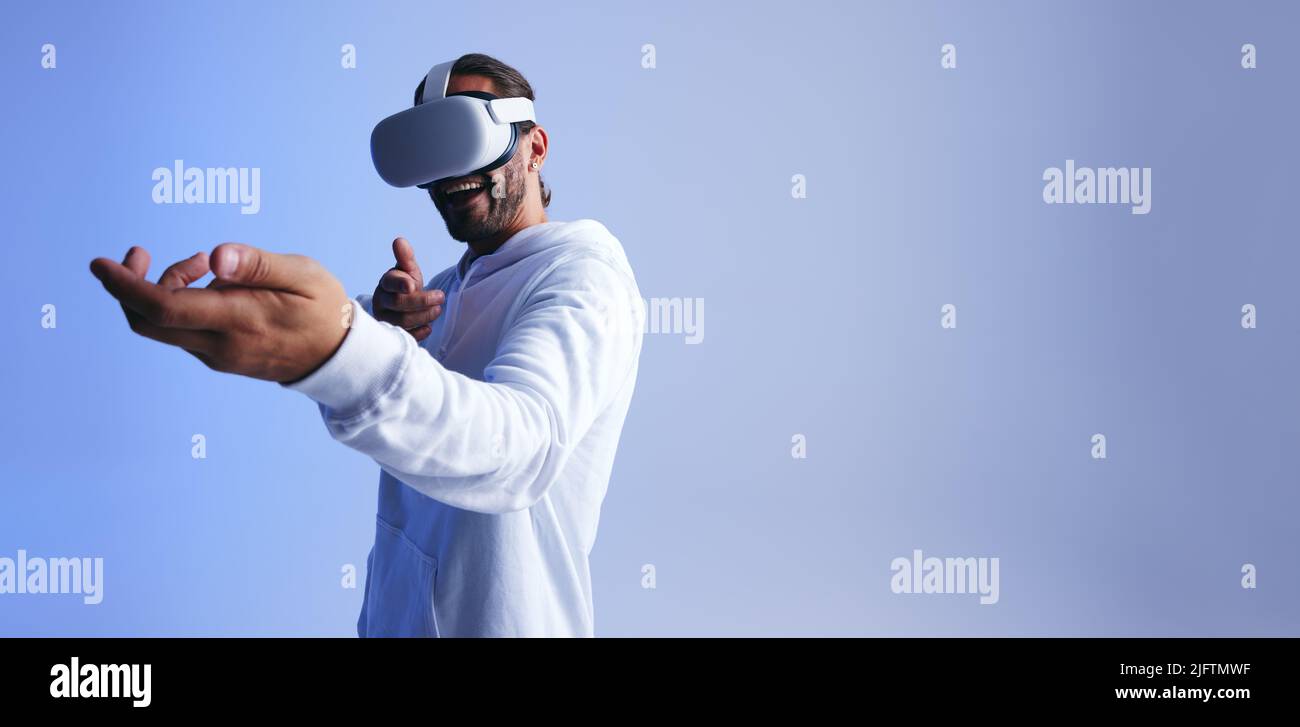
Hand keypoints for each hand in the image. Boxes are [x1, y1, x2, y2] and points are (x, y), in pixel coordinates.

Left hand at [90, 243, 352, 382]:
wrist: (339, 359)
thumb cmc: (325, 309)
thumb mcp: (303, 274)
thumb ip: (257, 264)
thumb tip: (214, 256)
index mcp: (238, 321)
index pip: (164, 308)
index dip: (125, 285)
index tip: (100, 263)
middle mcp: (219, 345)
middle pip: (146, 322)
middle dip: (128, 285)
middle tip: (140, 253)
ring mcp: (216, 356)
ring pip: (162, 325)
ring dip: (161, 289)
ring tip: (198, 263)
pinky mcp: (217, 357)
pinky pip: (180, 330)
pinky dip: (177, 302)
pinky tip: (207, 284)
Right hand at [372, 236, 443, 341]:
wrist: (403, 307)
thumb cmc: (406, 286)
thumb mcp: (408, 271)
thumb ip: (406, 258)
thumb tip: (399, 240)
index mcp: (385, 284)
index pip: (390, 283)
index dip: (401, 284)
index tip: (413, 285)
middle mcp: (381, 302)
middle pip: (399, 304)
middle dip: (422, 301)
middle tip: (440, 297)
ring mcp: (385, 319)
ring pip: (403, 321)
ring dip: (424, 316)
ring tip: (438, 310)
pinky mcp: (392, 334)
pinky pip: (405, 336)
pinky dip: (419, 333)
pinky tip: (429, 328)